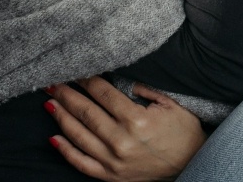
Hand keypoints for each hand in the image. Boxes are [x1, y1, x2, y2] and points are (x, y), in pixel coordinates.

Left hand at [45, 77, 205, 181]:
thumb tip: (121, 80)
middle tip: (52, 83)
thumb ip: (146, 90)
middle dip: (67, 95)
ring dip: (61, 117)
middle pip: (86, 113)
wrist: (193, 161)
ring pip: (79, 136)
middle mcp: (121, 141)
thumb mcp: (171, 104)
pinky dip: (66, 151)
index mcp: (137, 120)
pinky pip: (82, 163)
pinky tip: (53, 138)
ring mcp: (113, 161)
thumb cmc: (184, 130)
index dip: (87, 81)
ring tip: (49, 102)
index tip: (76, 71)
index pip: (104, 95)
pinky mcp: (111, 176)